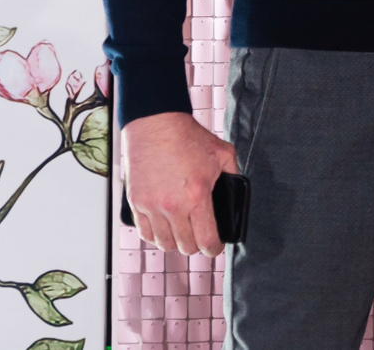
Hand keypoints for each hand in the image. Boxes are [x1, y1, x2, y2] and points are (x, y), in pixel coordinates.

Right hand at [121, 111, 239, 256]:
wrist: (155, 123)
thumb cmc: (188, 137)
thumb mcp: (223, 154)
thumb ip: (233, 175)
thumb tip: (237, 192)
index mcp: (197, 196)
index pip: (206, 240)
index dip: (214, 249)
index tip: (216, 247)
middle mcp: (172, 206)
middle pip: (185, 247)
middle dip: (196, 246)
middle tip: (200, 237)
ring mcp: (151, 206)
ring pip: (164, 244)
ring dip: (175, 243)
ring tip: (182, 234)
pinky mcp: (136, 202)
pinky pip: (144, 233)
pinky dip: (155, 236)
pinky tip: (164, 228)